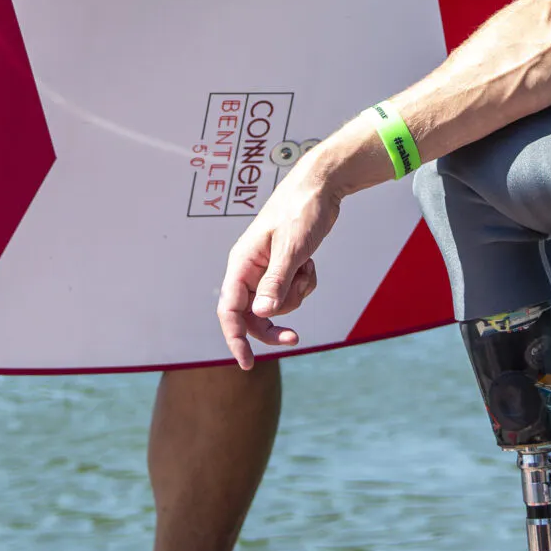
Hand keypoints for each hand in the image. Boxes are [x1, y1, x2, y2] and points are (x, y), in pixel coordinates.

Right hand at [216, 171, 337, 368]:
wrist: (320, 187)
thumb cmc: (302, 211)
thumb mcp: (292, 248)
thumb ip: (276, 282)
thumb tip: (261, 315)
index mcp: (242, 263)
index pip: (230, 310)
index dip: (235, 339)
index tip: (247, 363)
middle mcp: (249, 269)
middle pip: (253, 315)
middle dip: (274, 325)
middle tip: (296, 339)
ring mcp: (266, 268)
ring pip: (276, 304)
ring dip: (296, 294)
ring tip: (307, 268)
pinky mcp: (283, 266)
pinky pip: (291, 291)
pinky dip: (304, 283)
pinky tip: (310, 263)